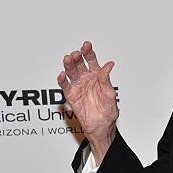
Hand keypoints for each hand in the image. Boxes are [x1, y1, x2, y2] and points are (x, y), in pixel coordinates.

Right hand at [57, 41, 118, 164]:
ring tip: (68, 59)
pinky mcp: (71, 95)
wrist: (101, 127)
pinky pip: (65, 85)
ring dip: (69, 64)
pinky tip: (63, 75)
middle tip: (76, 54)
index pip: (91, 60)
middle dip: (77, 57)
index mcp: (98, 76)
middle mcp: (86, 78)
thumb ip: (107, 79)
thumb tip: (110, 64)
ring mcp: (78, 86)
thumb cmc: (108, 111)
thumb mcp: (110, 95)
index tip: (86, 45)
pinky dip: (62, 79)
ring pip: (71, 71)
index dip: (88, 52)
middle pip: (79, 63)